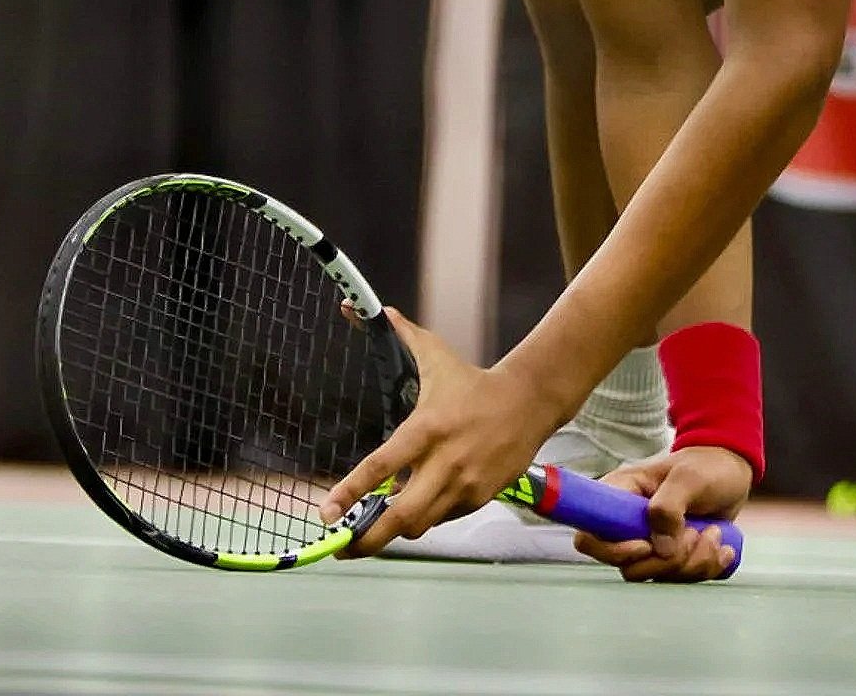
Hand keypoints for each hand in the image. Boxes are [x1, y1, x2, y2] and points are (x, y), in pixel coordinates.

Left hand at [323, 309, 564, 556]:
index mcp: (426, 428)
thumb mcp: (435, 355)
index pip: (379, 467)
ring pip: (420, 523)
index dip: (349, 493)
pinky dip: (427, 515)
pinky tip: (421, 502)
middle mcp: (444, 462)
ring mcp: (465, 484)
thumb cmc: (472, 381)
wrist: (528, 402)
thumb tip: (356, 307)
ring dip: (396, 528)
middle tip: (342, 547)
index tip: (326, 513)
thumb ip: (398, 335)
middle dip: (367, 539)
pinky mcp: (480, 497)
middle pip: (399, 516)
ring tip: (374, 529)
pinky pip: (443, 518)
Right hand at [574, 447, 751, 581]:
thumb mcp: (689, 478)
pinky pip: (682, 580)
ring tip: (714, 533)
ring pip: (658, 576)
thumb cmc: (706, 467)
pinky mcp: (671, 559)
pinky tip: (722, 548)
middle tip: (696, 532)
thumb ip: (669, 507)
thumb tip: (660, 548)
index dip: (612, 550)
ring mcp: (651, 545)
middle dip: (669, 559)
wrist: (732, 474)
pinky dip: (706, 568)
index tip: (646, 545)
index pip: (590, 537)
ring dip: (694, 561)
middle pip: (628, 567)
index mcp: (620, 497)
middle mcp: (629, 526)